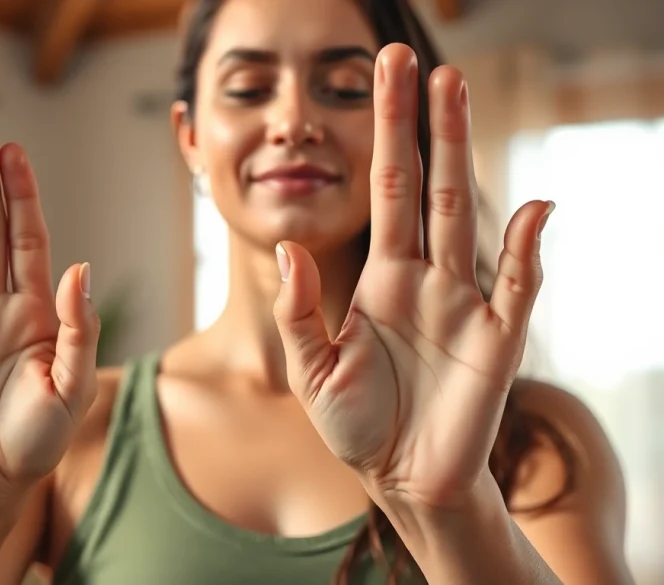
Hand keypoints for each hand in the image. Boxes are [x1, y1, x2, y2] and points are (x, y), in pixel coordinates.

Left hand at [272, 44, 553, 508]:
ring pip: (464, 215)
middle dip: (422, 124)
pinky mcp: (496, 341)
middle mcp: (424, 278)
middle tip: (421, 62)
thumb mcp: (311, 368)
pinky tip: (529, 207)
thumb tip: (287, 246)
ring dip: (462, 155)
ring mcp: (463, 303)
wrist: (400, 482)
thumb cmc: (355, 425)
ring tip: (456, 93)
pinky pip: (516, 286)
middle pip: (424, 185)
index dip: (383, 133)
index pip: (383, 190)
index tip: (380, 76)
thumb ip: (300, 310)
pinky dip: (524, 249)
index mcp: (379, 278)